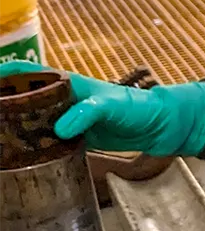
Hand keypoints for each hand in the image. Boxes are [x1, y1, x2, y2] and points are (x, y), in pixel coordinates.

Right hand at [0, 62, 204, 155]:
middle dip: (2, 106)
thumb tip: (59, 129)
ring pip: (27, 122)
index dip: (0, 76)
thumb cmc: (140, 106)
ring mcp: (63, 120)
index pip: (22, 72)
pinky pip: (42, 143)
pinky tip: (15, 158)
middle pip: (18, 99)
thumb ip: (88, 112)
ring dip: (10, 129)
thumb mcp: (113, 104)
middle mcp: (59, 100)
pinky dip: (28, 148)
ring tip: (0, 140)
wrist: (163, 127)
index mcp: (64, 83)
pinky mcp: (71, 140)